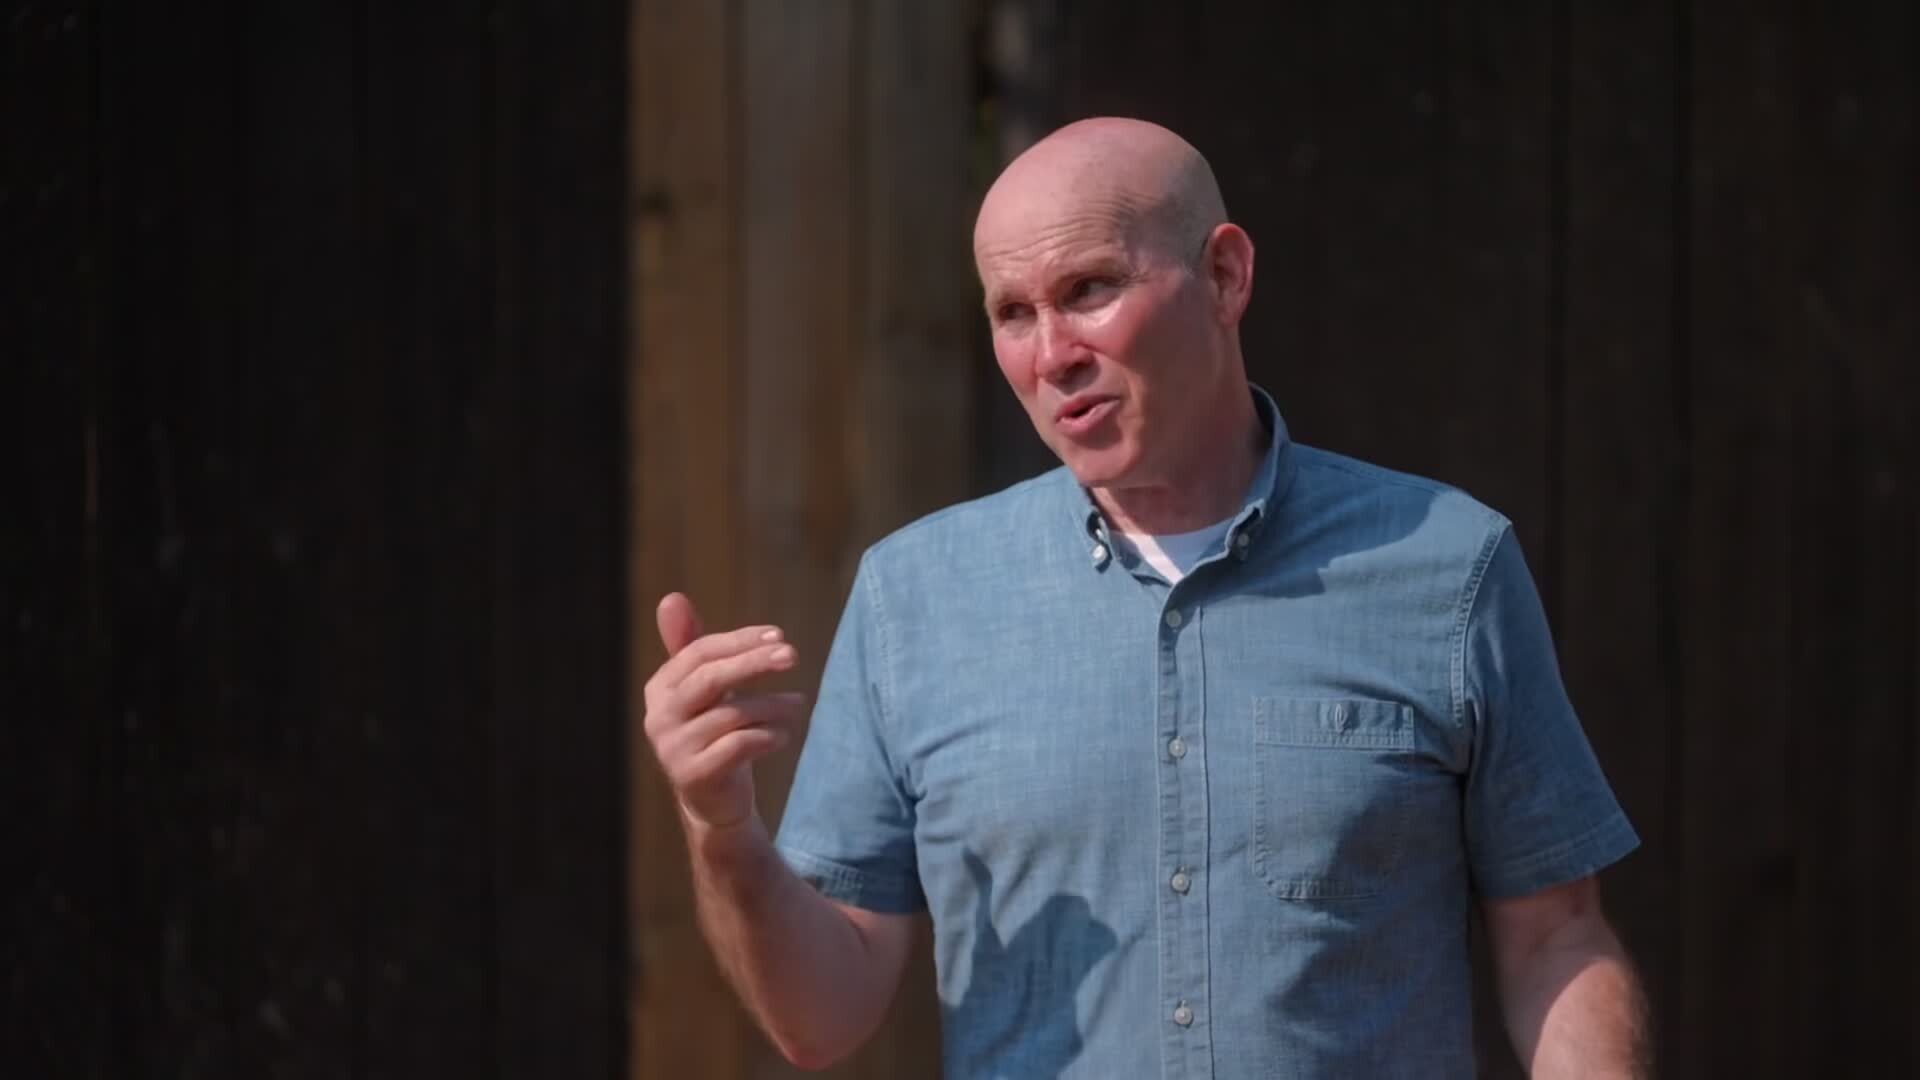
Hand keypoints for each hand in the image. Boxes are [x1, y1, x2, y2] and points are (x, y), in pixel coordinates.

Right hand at [643, 593, 809, 830]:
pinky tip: (784, 734)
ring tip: (798, 703)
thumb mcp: (705, 688)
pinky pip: (739, 746)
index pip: (699, 652)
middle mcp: (659, 716)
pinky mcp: (694, 776)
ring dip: (772, 705)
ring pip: (731, 714)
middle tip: (792, 654)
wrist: (714, 801)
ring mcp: (673, 749)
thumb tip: (671, 597)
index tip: (779, 636)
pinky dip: (768, 736)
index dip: (740, 641)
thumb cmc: (714, 733)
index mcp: (660, 688)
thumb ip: (693, 646)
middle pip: (710, 677)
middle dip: (754, 662)